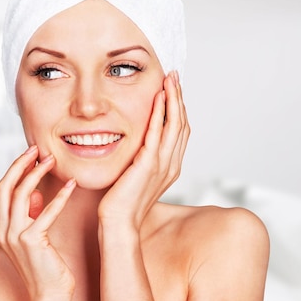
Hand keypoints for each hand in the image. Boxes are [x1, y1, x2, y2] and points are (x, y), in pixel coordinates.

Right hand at [0, 146, 76, 300]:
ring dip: (38, 173)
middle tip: (36, 148)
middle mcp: (5, 229)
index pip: (3, 189)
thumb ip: (31, 216)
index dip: (15, 168)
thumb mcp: (35, 237)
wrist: (49, 294)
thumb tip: (34, 195)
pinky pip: (45, 212)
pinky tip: (71, 185)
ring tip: (53, 161)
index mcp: (3, 226)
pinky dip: (59, 196)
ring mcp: (16, 235)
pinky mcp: (32, 241)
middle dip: (20, 164)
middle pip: (6, 186)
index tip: (30, 153)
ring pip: (22, 194)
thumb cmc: (46, 266)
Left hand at [98, 71, 189, 228]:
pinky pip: (158, 134)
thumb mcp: (134, 177)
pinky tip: (158, 98)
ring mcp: (162, 165)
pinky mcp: (148, 165)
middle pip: (182, 124)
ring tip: (170, 80)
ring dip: (173, 100)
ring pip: (175, 125)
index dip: (178, 108)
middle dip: (179, 98)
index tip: (173, 89)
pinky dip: (160, 114)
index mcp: (169, 167)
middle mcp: (171, 165)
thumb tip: (134, 147)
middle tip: (174, 76)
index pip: (179, 131)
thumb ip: (140, 161)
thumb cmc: (121, 203)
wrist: (118, 223)